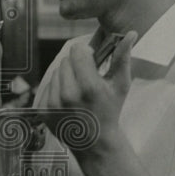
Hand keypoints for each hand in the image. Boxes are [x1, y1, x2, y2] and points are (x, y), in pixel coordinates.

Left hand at [37, 32, 136, 152]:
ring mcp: (53, 104)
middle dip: (75, 65)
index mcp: (89, 86)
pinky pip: (46, 87)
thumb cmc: (110, 110)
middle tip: (85, 78)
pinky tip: (67, 100)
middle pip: (65, 60)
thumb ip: (122, 58)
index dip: (85, 53)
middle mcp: (68, 94)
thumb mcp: (120, 85)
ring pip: (55, 73)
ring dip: (65, 77)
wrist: (96, 142)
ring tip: (77, 90)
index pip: (76, 51)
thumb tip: (131, 33)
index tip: (91, 62)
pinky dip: (56, 89)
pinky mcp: (43, 111)